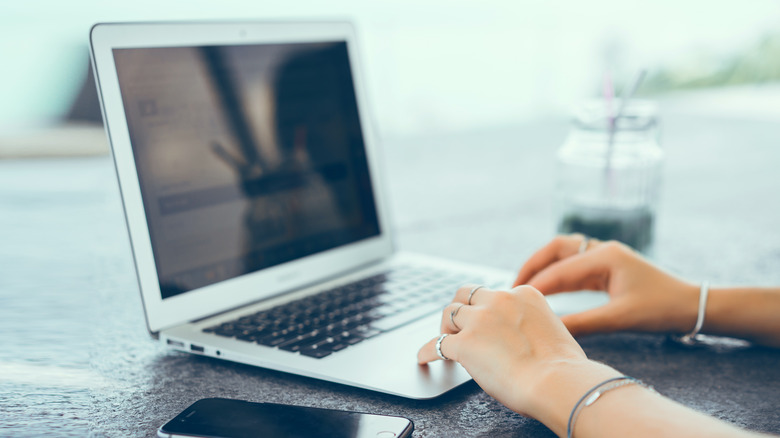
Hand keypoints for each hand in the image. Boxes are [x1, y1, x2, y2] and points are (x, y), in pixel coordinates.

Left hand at [417, 285, 615, 422]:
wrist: (557, 381)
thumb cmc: (562, 367)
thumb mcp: (552, 329)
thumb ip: (531, 324)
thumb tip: (517, 337)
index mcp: (523, 294)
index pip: (494, 294)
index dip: (485, 308)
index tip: (483, 320)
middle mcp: (499, 300)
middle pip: (466, 294)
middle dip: (460, 307)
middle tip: (457, 324)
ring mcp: (479, 320)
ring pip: (449, 313)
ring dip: (445, 327)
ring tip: (444, 340)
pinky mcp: (464, 343)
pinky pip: (437, 344)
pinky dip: (428, 351)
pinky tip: (424, 358)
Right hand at [513, 235, 699, 336]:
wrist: (692, 307)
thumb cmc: (661, 310)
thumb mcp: (619, 319)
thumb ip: (582, 322)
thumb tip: (550, 330)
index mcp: (606, 256)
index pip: (561, 269)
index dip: (537, 286)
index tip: (516, 300)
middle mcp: (603, 249)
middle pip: (557, 248)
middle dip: (533, 265)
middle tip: (514, 287)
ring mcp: (606, 256)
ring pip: (564, 253)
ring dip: (544, 266)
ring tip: (525, 286)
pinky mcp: (608, 267)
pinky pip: (575, 265)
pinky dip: (558, 274)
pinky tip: (548, 291)